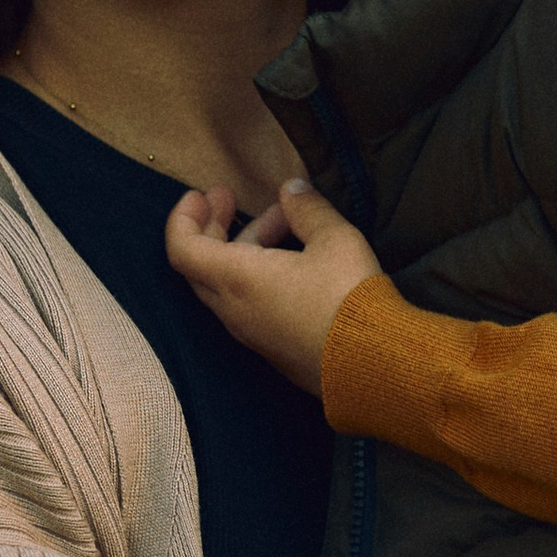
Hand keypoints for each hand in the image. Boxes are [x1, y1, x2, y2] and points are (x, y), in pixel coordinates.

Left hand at [166, 174, 383, 394]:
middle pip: (201, 265)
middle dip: (213, 226)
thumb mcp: (334, 239)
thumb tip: (292, 190)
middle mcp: (235, 311)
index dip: (184, 217)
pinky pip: (250, 305)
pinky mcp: (274, 350)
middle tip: (229, 197)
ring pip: (229, 284)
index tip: (200, 194)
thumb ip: (307, 209)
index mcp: (237, 280)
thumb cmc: (348, 299)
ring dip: (245, 247)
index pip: (182, 249)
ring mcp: (253, 335)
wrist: (374, 366)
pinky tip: (295, 262)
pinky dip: (258, 275)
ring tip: (285, 222)